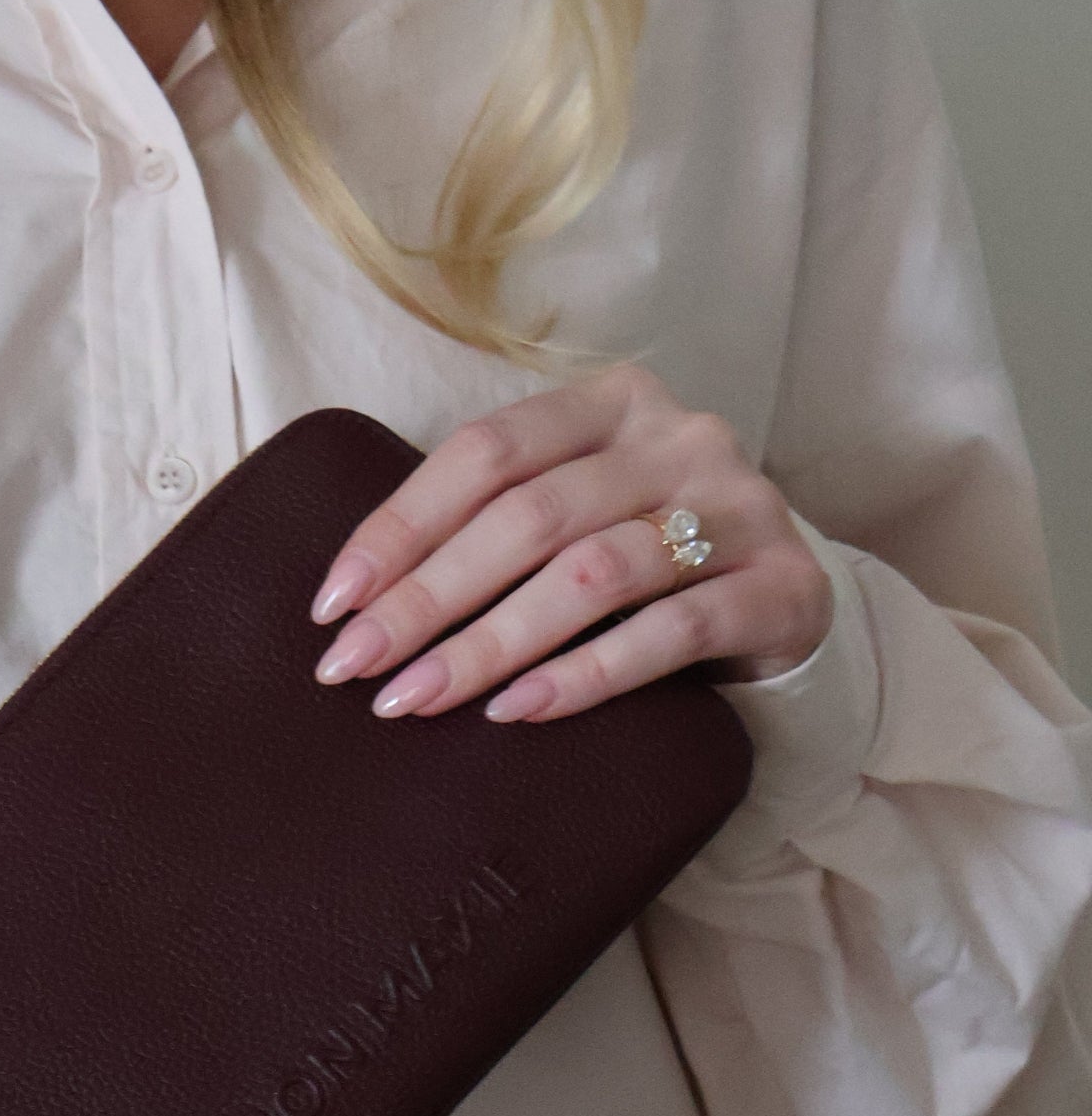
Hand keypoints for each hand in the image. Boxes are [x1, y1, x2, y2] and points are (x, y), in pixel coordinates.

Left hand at [307, 367, 833, 720]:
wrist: (783, 603)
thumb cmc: (642, 559)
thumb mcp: (570, 515)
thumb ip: (489, 524)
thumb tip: (353, 602)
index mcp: (611, 403)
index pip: (484, 452)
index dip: (399, 526)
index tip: (333, 603)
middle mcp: (680, 438)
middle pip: (528, 516)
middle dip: (427, 598)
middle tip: (355, 666)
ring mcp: (738, 508)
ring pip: (591, 574)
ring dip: (491, 643)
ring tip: (417, 698)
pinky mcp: (781, 586)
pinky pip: (668, 632)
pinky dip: (584, 675)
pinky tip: (516, 712)